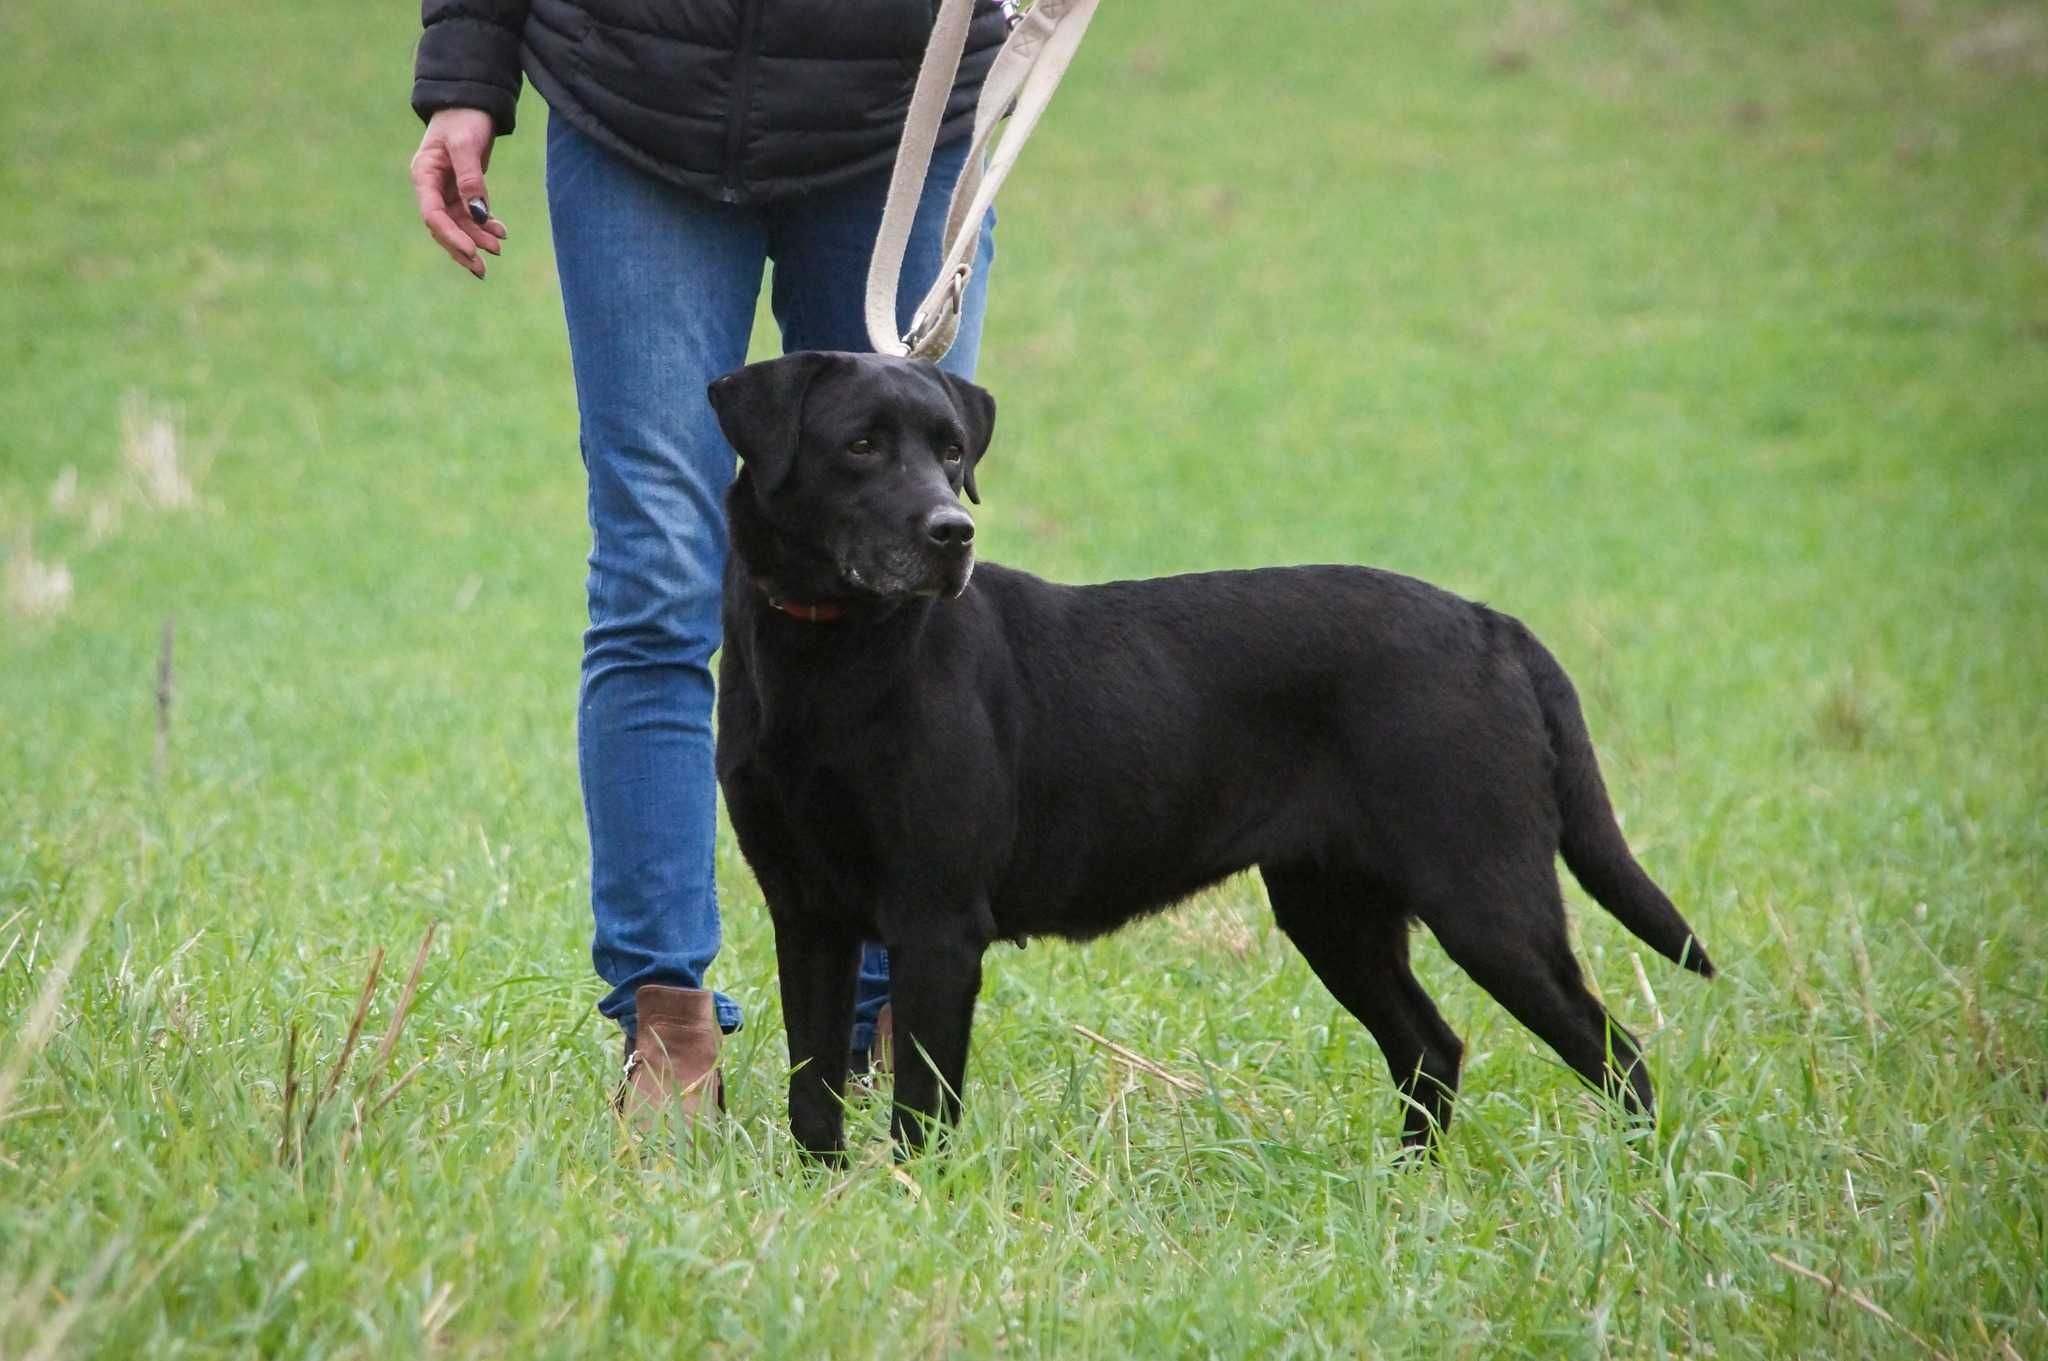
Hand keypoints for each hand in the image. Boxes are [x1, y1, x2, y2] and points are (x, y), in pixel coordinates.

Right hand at [410, 108, 508, 278]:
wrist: (471, 102)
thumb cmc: (464, 118)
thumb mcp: (466, 144)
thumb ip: (471, 178)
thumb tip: (478, 214)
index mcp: (424, 175)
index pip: (433, 215)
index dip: (451, 236)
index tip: (472, 251)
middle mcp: (432, 186)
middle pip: (444, 226)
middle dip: (463, 247)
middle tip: (483, 268)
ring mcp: (446, 189)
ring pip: (459, 224)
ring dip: (477, 238)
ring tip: (498, 249)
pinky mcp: (462, 189)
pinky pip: (471, 215)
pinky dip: (485, 225)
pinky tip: (501, 232)